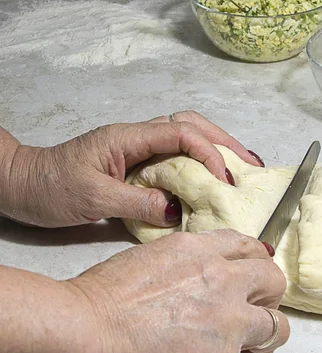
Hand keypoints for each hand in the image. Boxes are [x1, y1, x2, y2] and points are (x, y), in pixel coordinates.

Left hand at [0, 111, 264, 227]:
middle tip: (252, 165)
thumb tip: (179, 211)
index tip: (225, 181)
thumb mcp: (93, 199)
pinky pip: (177, 157)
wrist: (21, 184)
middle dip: (225, 143)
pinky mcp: (137, 163)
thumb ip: (138, 202)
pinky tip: (214, 179)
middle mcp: (137, 137)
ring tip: (243, 168)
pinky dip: (201, 164)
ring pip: (187, 136)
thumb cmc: (50, 188)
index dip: (209, 154)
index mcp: (128, 138)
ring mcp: (138, 148)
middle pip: (192, 125)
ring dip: (217, 149)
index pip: (181, 134)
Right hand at [67, 229, 289, 352]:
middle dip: (267, 300)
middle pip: (274, 282)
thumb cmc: (98, 300)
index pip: (250, 248)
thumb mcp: (149, 259)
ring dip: (259, 344)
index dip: (255, 266)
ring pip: (277, 330)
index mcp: (202, 252)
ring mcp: (229, 323)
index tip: (251, 280)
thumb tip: (197, 285)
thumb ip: (186, 267)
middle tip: (250, 316)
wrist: (83, 334)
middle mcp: (224, 281)